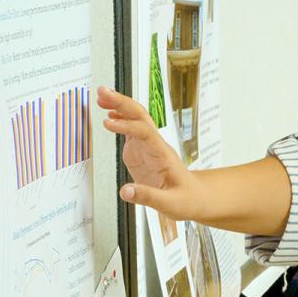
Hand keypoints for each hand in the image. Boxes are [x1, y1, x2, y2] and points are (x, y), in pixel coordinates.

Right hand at [97, 86, 204, 218]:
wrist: (196, 198)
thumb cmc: (187, 199)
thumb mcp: (170, 203)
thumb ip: (147, 197)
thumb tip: (125, 191)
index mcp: (163, 155)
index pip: (145, 133)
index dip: (127, 126)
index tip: (108, 123)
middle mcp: (156, 146)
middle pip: (140, 117)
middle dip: (122, 103)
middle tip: (103, 92)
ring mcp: (149, 147)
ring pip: (135, 120)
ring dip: (119, 107)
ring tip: (101, 96)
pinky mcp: (142, 152)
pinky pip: (131, 131)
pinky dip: (119, 121)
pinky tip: (109, 115)